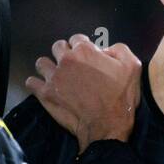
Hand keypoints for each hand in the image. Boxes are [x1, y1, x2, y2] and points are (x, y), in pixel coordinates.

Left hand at [27, 35, 141, 152]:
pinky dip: (36, 84)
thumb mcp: (132, 66)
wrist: (108, 125)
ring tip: (57, 76)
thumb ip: (118, 49)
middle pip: (57, 47)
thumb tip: (105, 50)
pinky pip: (31, 82)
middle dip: (65, 54)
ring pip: (41, 63)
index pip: (76, 38)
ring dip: (49, 67)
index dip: (83, 47)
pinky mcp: (46, 94)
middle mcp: (66, 60)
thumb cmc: (121, 97)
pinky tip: (45, 88)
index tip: (87, 57)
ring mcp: (53, 77)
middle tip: (73, 66)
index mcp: (85, 50)